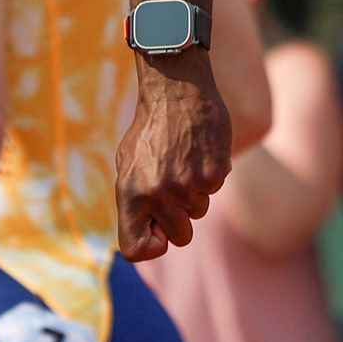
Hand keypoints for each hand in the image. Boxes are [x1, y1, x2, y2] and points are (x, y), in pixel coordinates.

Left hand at [116, 53, 230, 258]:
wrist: (176, 92)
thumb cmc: (150, 130)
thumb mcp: (128, 164)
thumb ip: (135, 202)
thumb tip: (149, 237)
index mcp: (132, 194)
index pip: (136, 249)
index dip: (150, 247)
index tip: (157, 234)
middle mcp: (159, 194)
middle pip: (179, 238)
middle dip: (179, 219)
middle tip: (173, 186)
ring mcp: (188, 186)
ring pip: (198, 213)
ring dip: (194, 194)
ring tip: (183, 161)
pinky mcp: (214, 174)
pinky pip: (214, 191)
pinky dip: (209, 176)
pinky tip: (199, 153)